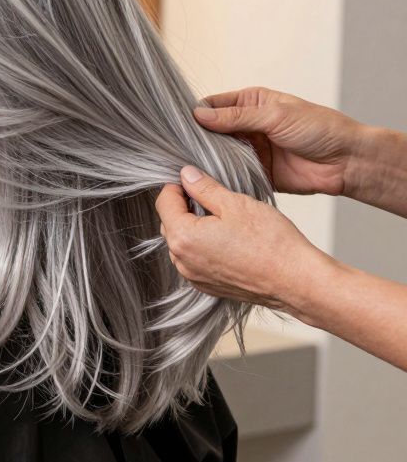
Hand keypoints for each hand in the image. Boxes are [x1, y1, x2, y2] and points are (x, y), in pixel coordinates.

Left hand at [155, 165, 331, 317]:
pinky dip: (204, 247)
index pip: (164, 202)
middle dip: (185, 207)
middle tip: (213, 198)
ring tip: (224, 220)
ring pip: (182, 243)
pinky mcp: (207, 286)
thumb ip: (204, 188)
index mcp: (183, 237)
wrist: (296, 281)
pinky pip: (195, 260)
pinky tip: (229, 240)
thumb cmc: (270, 242)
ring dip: (194, 228)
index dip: (177, 186)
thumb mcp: (236, 203)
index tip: (194, 180)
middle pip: (169, 223)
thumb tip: (186, 174)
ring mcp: (193, 276)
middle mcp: (181, 261)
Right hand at [194, 87, 365, 197]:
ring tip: (186, 166)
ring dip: (206, 159)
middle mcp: (246, 125)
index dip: (194, 114)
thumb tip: (198, 115)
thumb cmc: (319, 128)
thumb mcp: (275, 116)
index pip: (212, 105)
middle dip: (196, 139)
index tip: (176, 126)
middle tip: (177, 149)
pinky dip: (219, 177)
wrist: (346, 161)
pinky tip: (204, 180)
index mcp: (250, 103)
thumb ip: (236, 117)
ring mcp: (249, 149)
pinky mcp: (254, 171)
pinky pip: (230, 174)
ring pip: (217, 154)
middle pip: (210, 131)